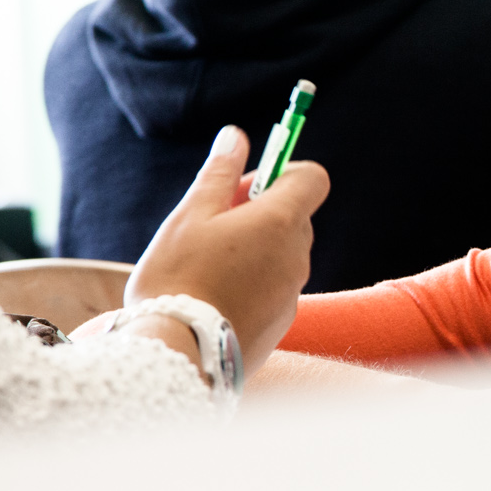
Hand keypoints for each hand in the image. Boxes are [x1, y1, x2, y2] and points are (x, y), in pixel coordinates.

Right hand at [128, 125, 328, 374]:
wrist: (178, 354)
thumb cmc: (178, 277)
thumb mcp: (190, 216)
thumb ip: (219, 174)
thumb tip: (236, 136)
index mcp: (280, 223)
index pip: (312, 178)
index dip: (280, 172)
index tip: (240, 188)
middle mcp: (297, 257)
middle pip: (294, 217)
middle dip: (259, 211)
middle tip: (211, 225)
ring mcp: (293, 294)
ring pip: (282, 255)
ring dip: (254, 249)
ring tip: (207, 266)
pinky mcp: (282, 325)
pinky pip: (274, 290)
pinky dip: (253, 284)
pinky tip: (214, 297)